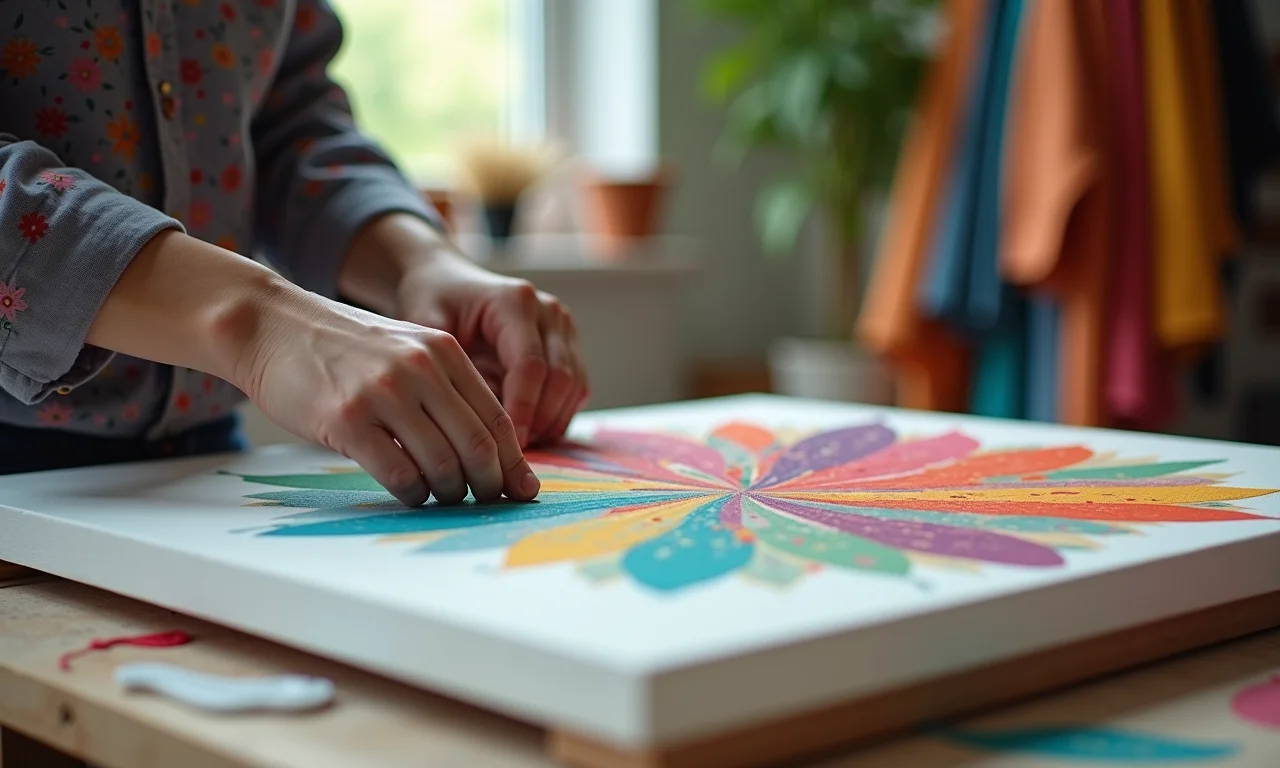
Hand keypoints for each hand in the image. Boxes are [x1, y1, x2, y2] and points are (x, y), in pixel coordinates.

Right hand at [241, 294, 541, 506]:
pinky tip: (410, 494)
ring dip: (450, 494)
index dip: (513, 461)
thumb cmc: (341, 347)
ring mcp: (384, 394)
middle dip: (490, 485)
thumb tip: (484, 447)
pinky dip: (412, 494)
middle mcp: (421, 370)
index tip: (523, 489)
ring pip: (442, 465)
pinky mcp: (347, 420)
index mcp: (444, 352)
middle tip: (488, 503)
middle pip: (477, 446)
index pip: (497, 417)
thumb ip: (444, 386)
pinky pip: (398, 473)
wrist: (270, 323)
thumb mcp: (405, 348)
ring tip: (444, 498)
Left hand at [390, 242, 589, 448]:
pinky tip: (528, 433)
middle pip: (561, 379)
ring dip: (550, 423)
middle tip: (509, 454)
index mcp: (515, 302)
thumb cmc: (434, 302)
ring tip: (515, 447)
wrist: (449, 282)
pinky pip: (575, 390)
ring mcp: (563, 328)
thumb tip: (459, 418)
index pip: (531, 365)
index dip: (522, 409)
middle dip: (538, 421)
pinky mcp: (569, 346)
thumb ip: (441, 364)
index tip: (503, 444)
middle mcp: (548, 312)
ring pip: (574, 387)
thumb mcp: (425, 323)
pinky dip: (556, 416)